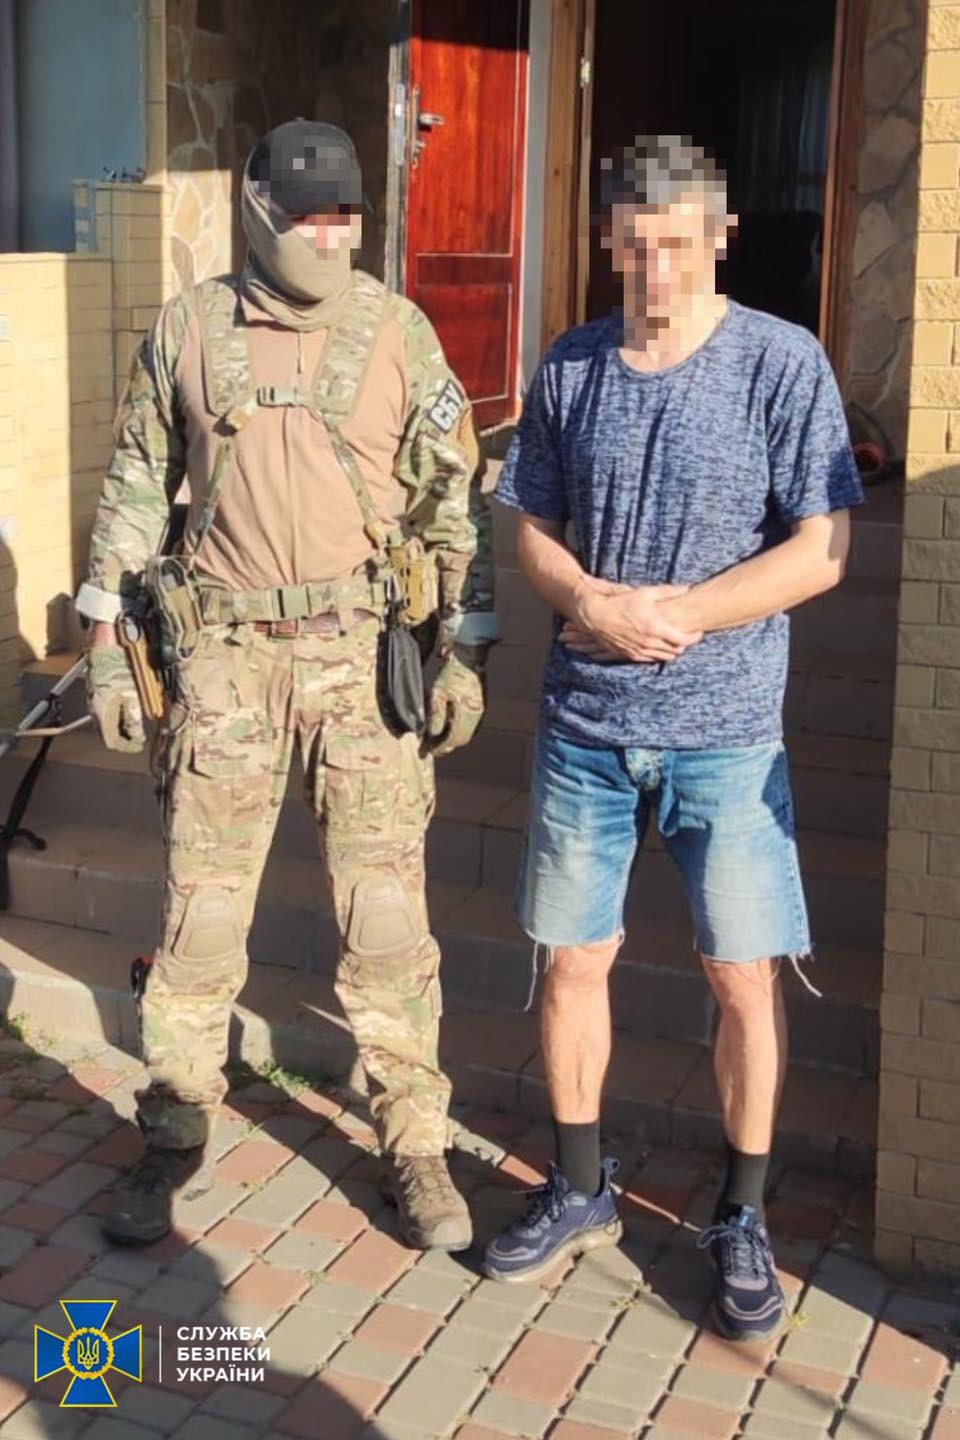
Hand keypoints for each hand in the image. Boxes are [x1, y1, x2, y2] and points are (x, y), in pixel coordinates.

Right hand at [86, 645, 144, 752]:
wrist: (106, 636)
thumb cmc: (118, 660)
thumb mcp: (132, 691)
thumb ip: (133, 715)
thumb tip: (136, 733)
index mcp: (100, 709)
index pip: (110, 740)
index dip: (126, 745)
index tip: (139, 744)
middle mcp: (94, 706)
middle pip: (107, 732)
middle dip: (125, 736)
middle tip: (140, 736)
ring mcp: (94, 697)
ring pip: (107, 721)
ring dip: (121, 725)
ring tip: (137, 724)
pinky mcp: (97, 688)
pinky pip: (106, 708)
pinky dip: (118, 713)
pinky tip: (129, 708)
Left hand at [426, 650, 484, 756]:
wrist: (469, 655)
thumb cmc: (452, 673)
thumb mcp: (438, 694)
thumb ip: (436, 717)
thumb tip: (432, 735)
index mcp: (467, 714)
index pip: (453, 739)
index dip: (440, 748)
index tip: (428, 751)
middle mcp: (477, 715)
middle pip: (462, 739)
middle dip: (446, 745)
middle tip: (431, 748)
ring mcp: (480, 710)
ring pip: (467, 733)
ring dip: (453, 738)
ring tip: (438, 739)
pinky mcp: (480, 705)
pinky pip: (470, 724)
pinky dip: (459, 729)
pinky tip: (449, 727)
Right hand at [568, 583, 702, 663]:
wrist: (596, 616)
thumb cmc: (621, 602)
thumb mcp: (645, 593)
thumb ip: (668, 592)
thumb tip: (686, 588)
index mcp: (655, 628)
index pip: (684, 639)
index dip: (694, 637)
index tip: (698, 632)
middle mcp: (649, 642)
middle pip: (676, 650)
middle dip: (684, 644)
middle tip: (688, 635)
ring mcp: (639, 651)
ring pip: (664, 657)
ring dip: (672, 650)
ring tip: (675, 641)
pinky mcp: (630, 655)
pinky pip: (651, 659)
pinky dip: (658, 654)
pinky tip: (659, 647)